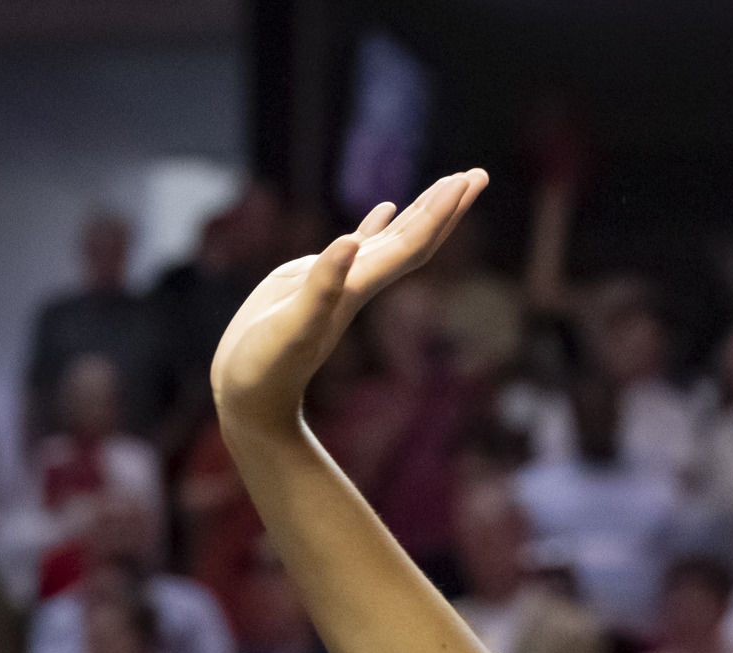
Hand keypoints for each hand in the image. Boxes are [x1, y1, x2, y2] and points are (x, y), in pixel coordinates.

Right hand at [211, 169, 488, 440]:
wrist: (252, 399)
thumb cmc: (267, 370)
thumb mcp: (291, 327)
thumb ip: (320, 288)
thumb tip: (349, 245)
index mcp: (360, 288)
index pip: (412, 245)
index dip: (439, 214)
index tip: (465, 182)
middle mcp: (360, 283)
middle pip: (416, 239)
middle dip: (447, 206)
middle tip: (480, 174)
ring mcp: (341, 281)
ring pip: (394, 239)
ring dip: (422, 211)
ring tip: (449, 182)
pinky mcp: (317, 280)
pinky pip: (359, 245)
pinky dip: (376, 224)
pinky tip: (387, 207)